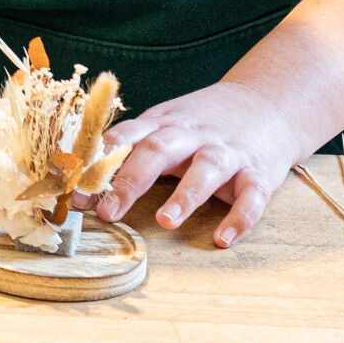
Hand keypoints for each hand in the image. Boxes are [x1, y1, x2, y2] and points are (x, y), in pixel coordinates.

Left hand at [92, 80, 307, 247]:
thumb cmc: (202, 123)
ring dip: (185, 195)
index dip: (97, 163)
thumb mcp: (165, 125)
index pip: (125, 138)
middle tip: (107, 212)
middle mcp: (193, 135)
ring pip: (206, 170)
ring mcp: (228, 151)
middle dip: (130, 180)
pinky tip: (222, 239)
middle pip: (158, 150)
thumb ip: (131, 149)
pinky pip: (252, 195)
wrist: (268, 103)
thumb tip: (82, 182)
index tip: (75, 192)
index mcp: (163, 123)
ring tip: (164, 221)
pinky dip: (239, 218)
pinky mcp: (259, 171)